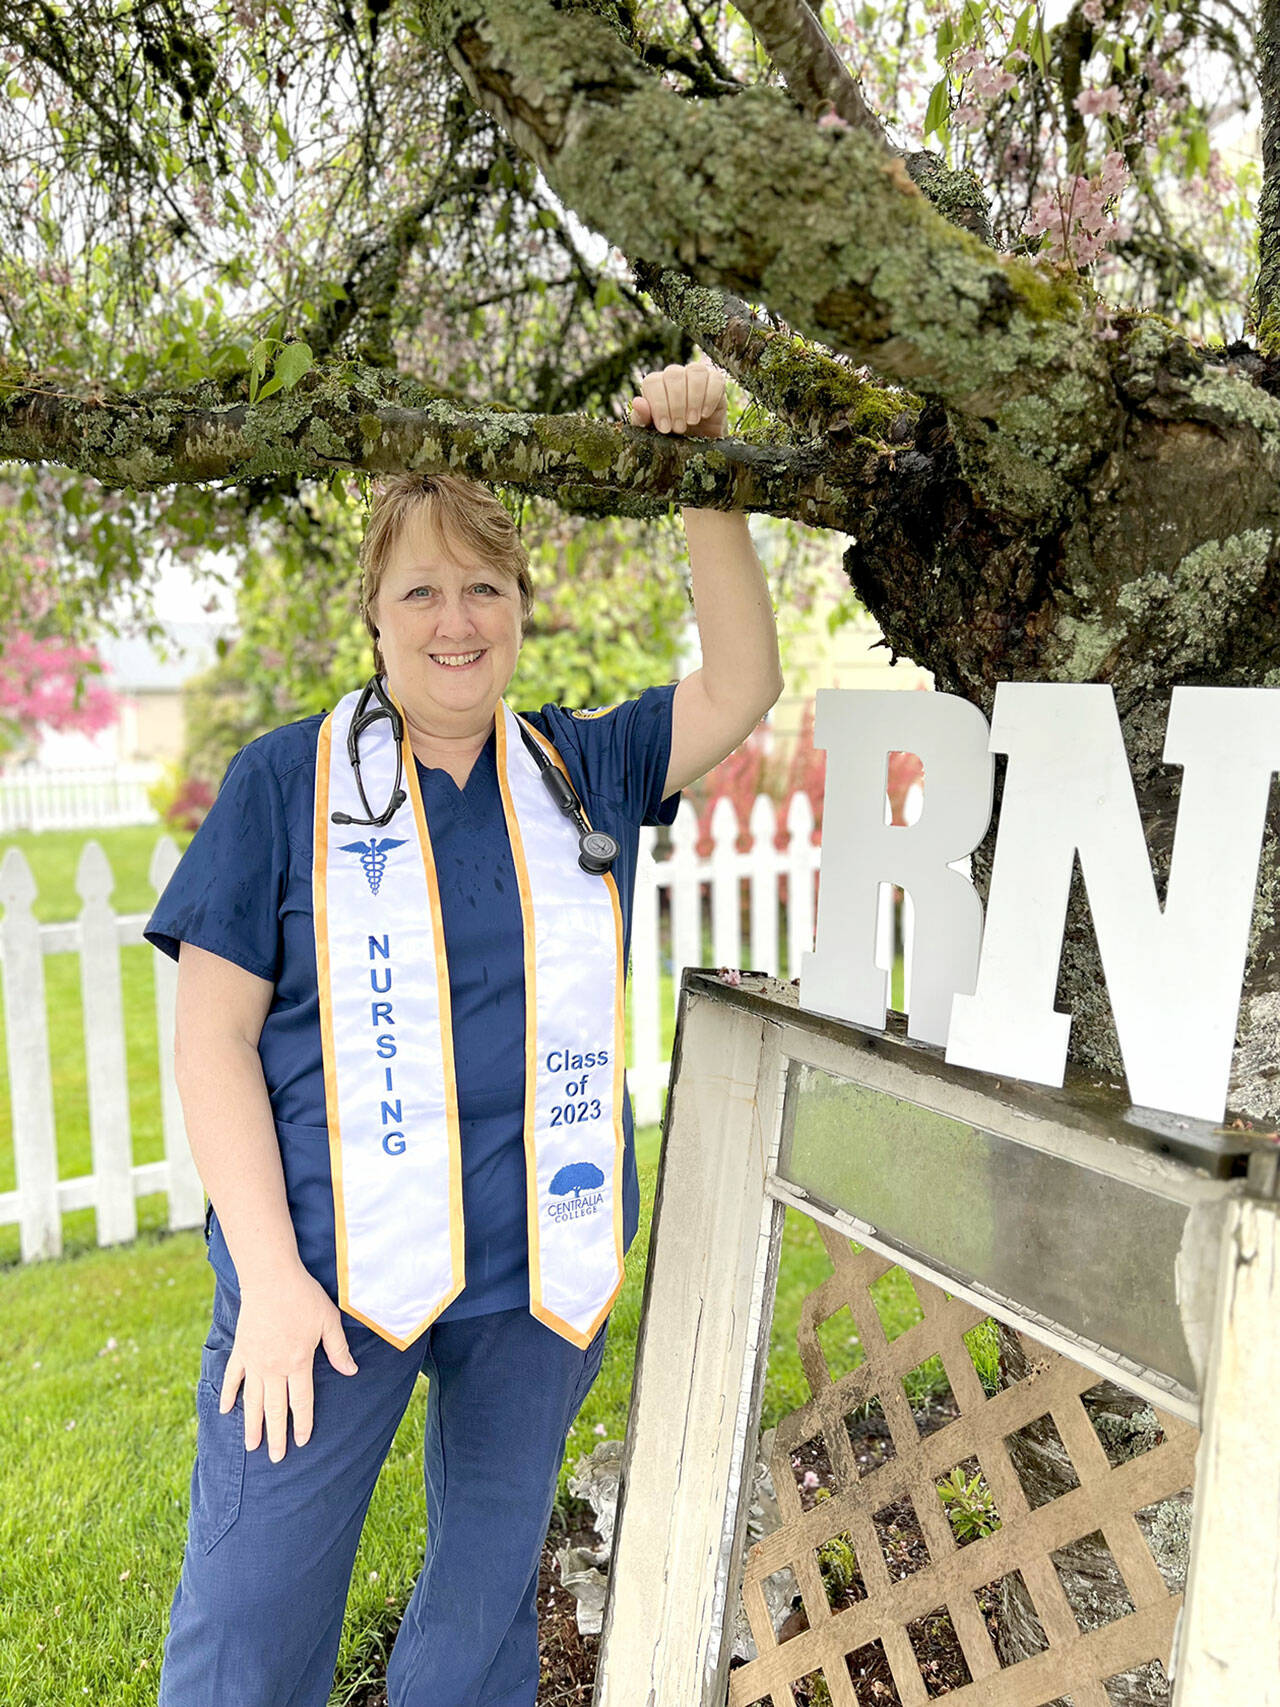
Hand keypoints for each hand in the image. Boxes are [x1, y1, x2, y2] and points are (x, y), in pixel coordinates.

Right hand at [219, 1265, 358, 1461]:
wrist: (271, 1277)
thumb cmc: (303, 1297)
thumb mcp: (328, 1321)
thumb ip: (338, 1349)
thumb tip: (351, 1371)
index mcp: (298, 1362)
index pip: (301, 1402)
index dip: (302, 1423)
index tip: (301, 1441)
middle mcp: (275, 1368)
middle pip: (275, 1409)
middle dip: (277, 1436)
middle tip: (276, 1458)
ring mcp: (255, 1361)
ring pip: (253, 1400)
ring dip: (253, 1425)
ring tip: (252, 1446)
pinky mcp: (241, 1350)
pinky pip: (233, 1377)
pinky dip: (229, 1395)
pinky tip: (226, 1411)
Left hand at [630, 358, 727, 439]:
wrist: (699, 449)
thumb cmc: (672, 438)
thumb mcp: (653, 433)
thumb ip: (642, 419)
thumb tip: (637, 403)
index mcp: (656, 385)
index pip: (653, 382)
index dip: (658, 404)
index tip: (665, 428)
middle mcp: (675, 376)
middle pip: (673, 374)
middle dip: (676, 404)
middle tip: (679, 428)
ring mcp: (697, 376)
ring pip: (695, 371)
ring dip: (693, 398)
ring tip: (692, 421)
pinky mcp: (716, 383)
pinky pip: (716, 379)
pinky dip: (710, 397)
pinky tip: (705, 414)